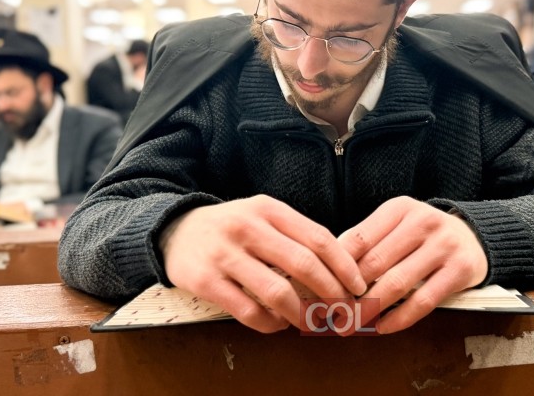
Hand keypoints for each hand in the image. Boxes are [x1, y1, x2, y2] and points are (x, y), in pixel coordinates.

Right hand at [159, 195, 365, 333]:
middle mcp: (248, 227)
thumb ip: (294, 234)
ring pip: (277, 292)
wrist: (175, 230)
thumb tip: (339, 267)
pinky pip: (248, 311)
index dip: (343, 265)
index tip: (358, 285)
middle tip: (342, 309)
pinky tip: (278, 324)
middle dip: (330, 291)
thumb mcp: (262, 215)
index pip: (318, 237)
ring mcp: (225, 254)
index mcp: (268, 208)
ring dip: (302, 314)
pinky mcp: (206, 281)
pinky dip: (270, 324)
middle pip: (303, 264)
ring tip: (310, 322)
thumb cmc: (231, 227)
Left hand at [338, 196, 487, 334]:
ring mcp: (443, 246)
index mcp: (400, 208)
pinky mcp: (460, 270)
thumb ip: (368, 240)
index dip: (338, 267)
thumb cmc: (424, 234)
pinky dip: (399, 318)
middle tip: (332, 312)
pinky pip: (423, 301)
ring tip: (351, 323)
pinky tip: (382, 327)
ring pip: (397, 284)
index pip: (360, 238)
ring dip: (370, 309)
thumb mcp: (397, 224)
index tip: (323, 288)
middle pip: (375, 263)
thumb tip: (329, 266)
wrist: (474, 236)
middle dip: (350, 293)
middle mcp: (423, 222)